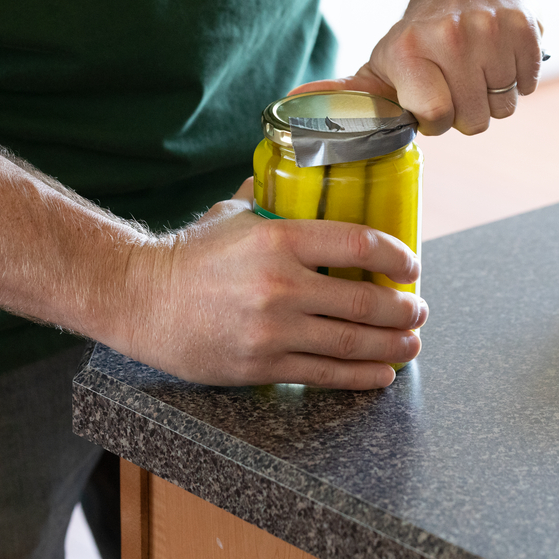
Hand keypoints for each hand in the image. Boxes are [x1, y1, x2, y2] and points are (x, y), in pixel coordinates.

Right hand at [115, 180, 426, 389]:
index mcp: (277, 239)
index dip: (396, 255)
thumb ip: (276, 204)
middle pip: (364, 300)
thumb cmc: (190, 255)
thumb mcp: (233, 216)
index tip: (411, 265)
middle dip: (403, 309)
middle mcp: (279, 284)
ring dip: (392, 345)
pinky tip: (382, 374)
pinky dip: (360, 376)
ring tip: (411, 342)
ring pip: (351, 342)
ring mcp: (271, 330)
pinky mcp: (261, 365)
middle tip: (418, 309)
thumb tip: (311, 182)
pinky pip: (324, 374)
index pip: (357, 242)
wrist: (140, 300)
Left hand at [292, 0, 542, 135]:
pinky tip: (500, 56)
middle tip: (456, 80)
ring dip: (494, 95)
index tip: (432, 99)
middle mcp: (449, 36)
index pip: (437, 118)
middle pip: (475, 119)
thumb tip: (290, 103)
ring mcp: (490, 29)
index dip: (437, 118)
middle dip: (467, 110)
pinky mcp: (525, 26)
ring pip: (505, 105)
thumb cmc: (420, 37)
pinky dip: (519, 78)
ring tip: (477, 67)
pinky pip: (528, 83)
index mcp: (409, 50)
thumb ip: (345, 95)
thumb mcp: (380, 64)